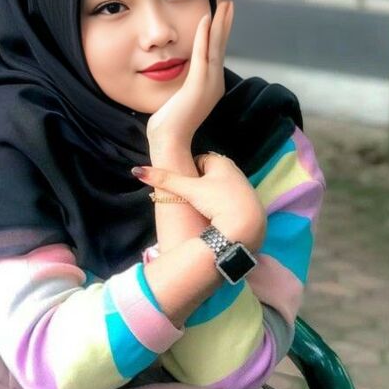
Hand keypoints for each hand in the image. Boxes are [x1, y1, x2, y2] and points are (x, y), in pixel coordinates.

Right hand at [133, 152, 265, 250]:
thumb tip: (137, 170)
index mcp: (221, 162)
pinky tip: (218, 218)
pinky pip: (231, 201)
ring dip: (212, 197)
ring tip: (204, 211)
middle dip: (200, 185)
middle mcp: (235, 171)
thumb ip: (165, 180)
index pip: (199, 161)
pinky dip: (224, 207)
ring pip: (220, 189)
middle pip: (210, 175)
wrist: (246, 227)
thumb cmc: (217, 202)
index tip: (185, 187)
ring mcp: (244, 187)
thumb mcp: (188, 190)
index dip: (189, 173)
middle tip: (192, 201)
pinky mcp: (251, 204)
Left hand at [146, 1, 233, 150]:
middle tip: (229, 3)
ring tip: (224, 5)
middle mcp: (214, 83)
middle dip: (225, 23)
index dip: (219, 33)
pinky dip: (204, 36)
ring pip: (216, 47)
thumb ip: (183, 86)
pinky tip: (205, 20)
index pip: (216, 53)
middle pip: (221, 46)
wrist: (170, 142)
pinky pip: (203, 55)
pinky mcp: (198, 85)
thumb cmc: (170, 124)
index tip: (221, 16)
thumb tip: (178, 76)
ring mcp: (208, 84)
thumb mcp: (179, 98)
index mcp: (211, 85)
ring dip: (219, 24)